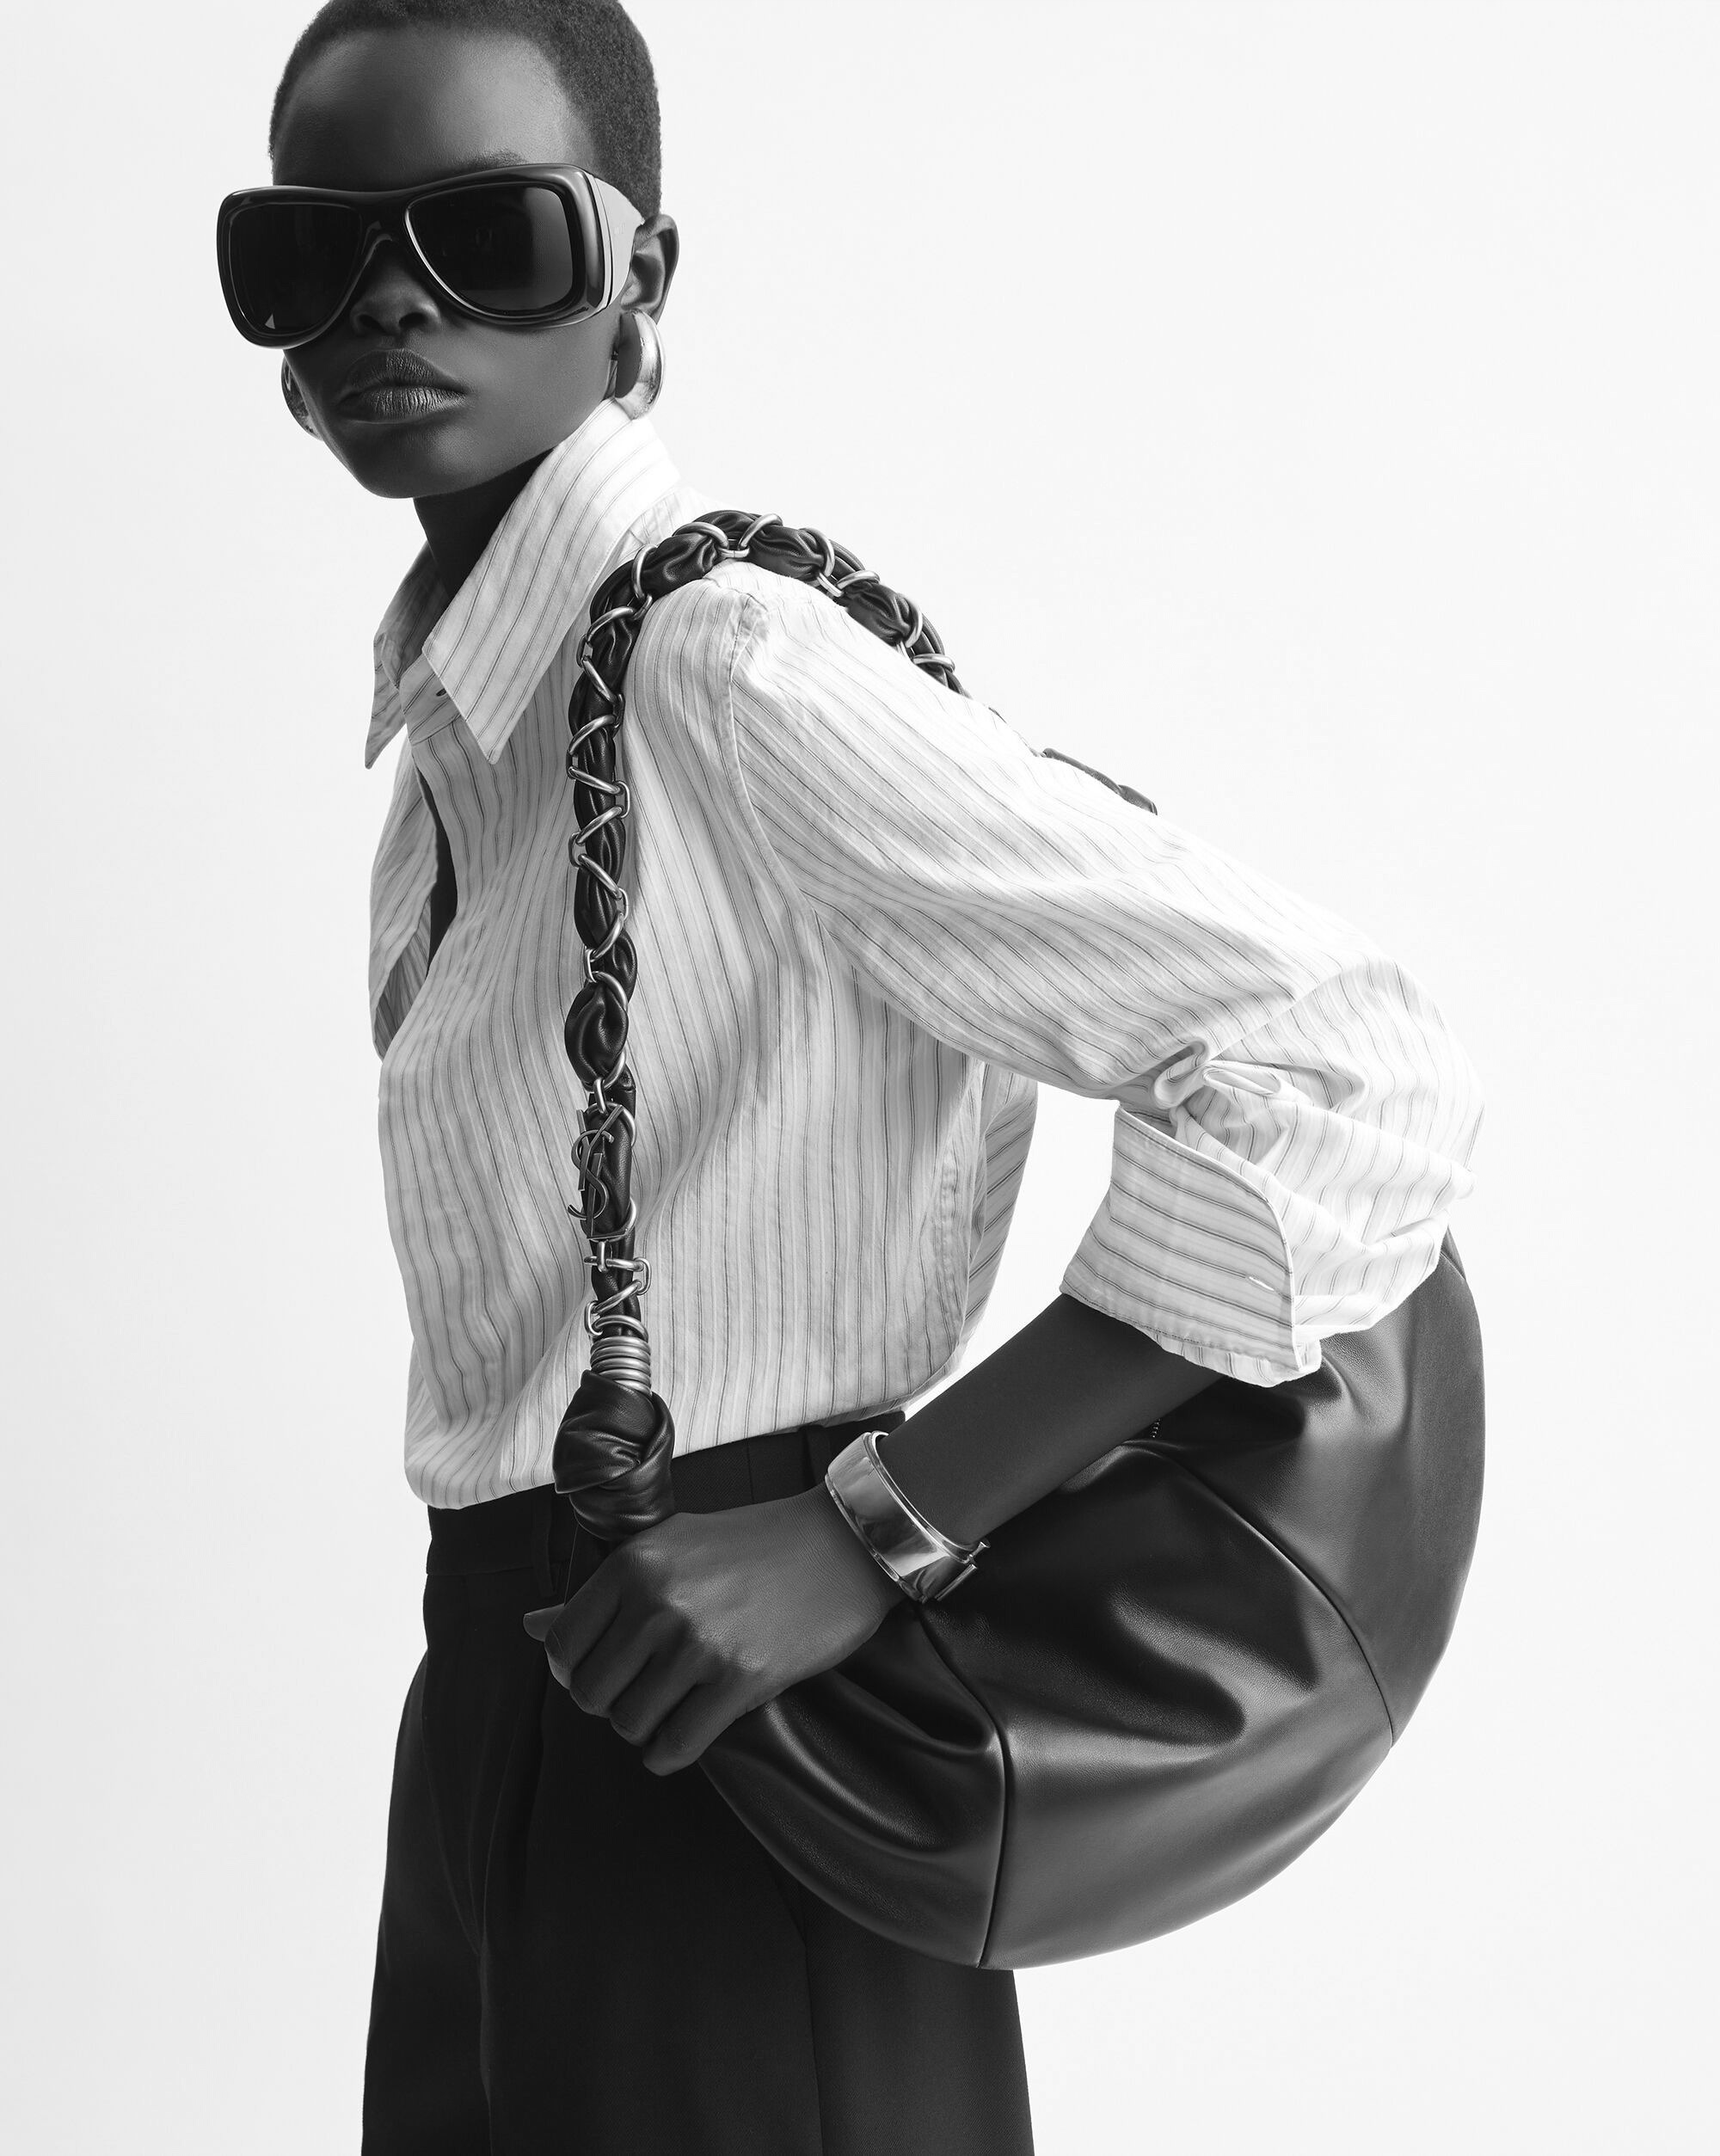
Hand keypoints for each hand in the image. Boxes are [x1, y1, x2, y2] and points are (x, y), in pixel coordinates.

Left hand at [522, 1485, 903, 1774]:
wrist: (842, 1543)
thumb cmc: (753, 1545)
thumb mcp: (669, 1547)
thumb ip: (600, 1593)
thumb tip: (529, 1625)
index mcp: (631, 1563)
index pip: (561, 1647)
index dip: (576, 1670)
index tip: (608, 1670)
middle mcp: (656, 1602)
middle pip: (591, 1694)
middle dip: (613, 1702)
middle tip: (648, 1689)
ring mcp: (697, 1643)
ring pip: (630, 1725)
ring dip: (647, 1727)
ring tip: (675, 1704)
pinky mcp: (740, 1680)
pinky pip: (676, 1746)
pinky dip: (672, 1752)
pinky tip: (689, 1731)